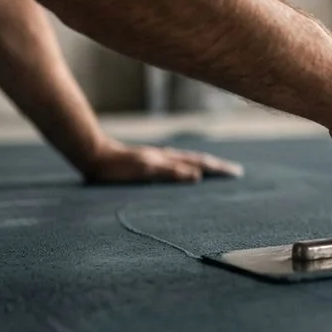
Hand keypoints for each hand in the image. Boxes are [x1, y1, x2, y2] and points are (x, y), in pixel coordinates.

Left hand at [77, 139, 242, 183]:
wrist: (95, 155)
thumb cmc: (118, 167)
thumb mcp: (146, 170)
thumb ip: (171, 172)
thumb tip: (197, 176)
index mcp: (169, 160)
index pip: (201, 163)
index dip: (219, 169)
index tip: (236, 173)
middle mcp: (167, 157)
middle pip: (198, 160)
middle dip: (217, 167)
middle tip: (234, 172)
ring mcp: (159, 158)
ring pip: (188, 161)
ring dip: (204, 166)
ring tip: (215, 170)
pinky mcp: (149, 162)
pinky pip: (177, 164)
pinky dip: (188, 166)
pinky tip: (183, 170)